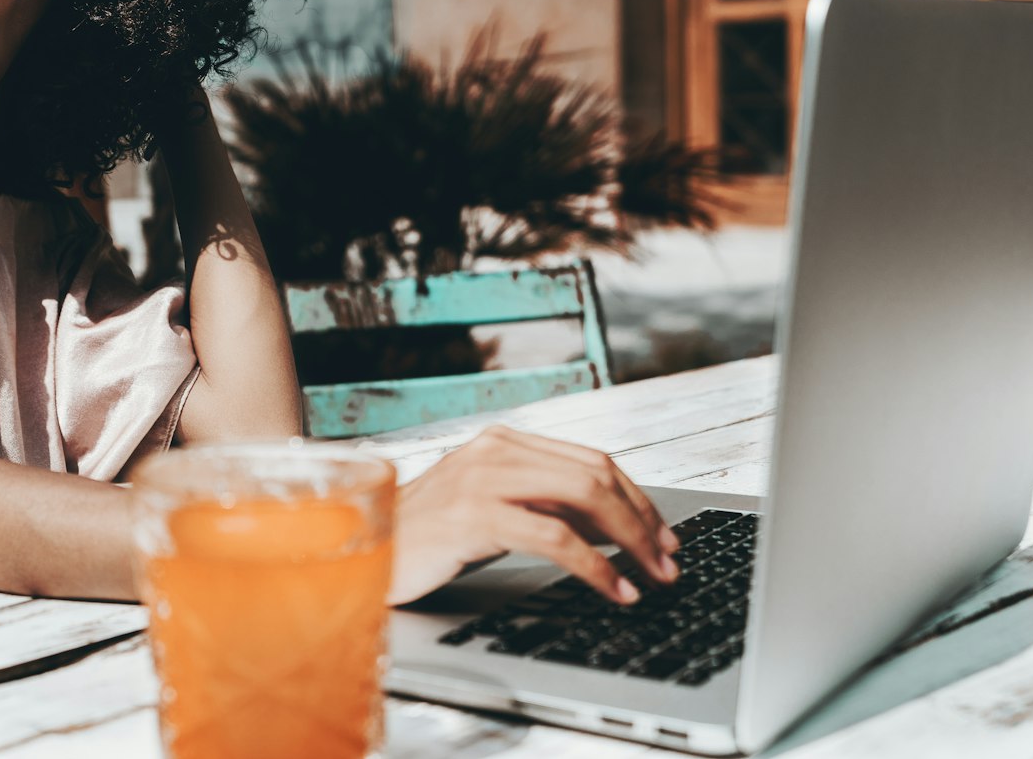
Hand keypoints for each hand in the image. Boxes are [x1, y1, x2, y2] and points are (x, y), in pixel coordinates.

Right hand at [388, 425, 680, 605]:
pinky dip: (596, 567)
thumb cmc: (426, 541)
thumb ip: (544, 510)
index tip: (665, 537)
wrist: (362, 554)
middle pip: (596, 474)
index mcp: (502, 443)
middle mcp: (495, 450)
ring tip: (653, 578)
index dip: (638, 499)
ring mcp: (483, 479)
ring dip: (631, 541)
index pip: (592, 460)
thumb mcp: (492, 515)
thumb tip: (615, 532)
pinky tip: (615, 590)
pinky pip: (555, 537)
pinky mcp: (474, 515)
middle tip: (670, 561)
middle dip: (644, 521)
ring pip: (584, 497)